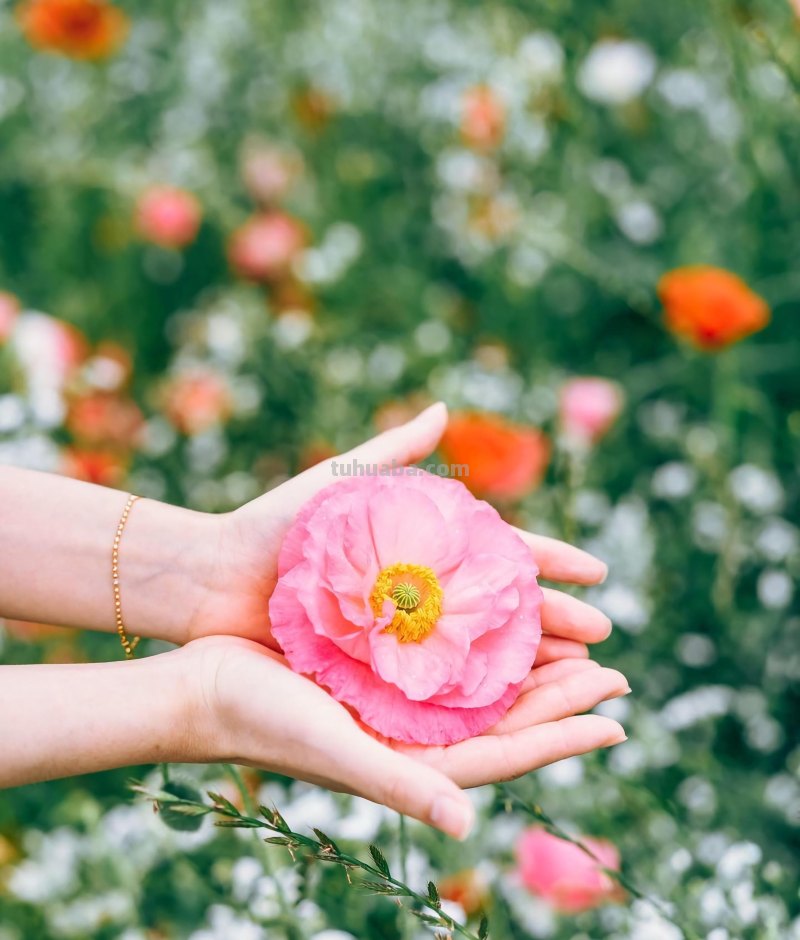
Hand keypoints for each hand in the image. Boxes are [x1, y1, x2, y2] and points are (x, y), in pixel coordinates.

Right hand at [183, 635, 627, 839]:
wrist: (200, 686)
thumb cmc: (261, 721)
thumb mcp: (333, 750)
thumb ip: (399, 784)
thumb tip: (470, 827)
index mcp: (409, 761)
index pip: (506, 754)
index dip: (564, 737)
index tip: (617, 718)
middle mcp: (409, 733)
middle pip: (503, 718)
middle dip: (560, 696)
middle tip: (613, 669)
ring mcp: (392, 702)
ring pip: (478, 685)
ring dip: (527, 666)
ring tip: (573, 643)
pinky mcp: (372, 669)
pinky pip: (441, 657)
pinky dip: (476, 642)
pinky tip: (494, 618)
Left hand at [192, 403, 612, 663]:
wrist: (212, 577)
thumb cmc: (275, 525)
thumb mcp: (338, 481)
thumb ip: (393, 450)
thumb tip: (446, 408)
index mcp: (422, 547)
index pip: (502, 554)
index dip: (551, 561)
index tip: (598, 570)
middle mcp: (420, 594)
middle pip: (503, 607)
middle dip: (556, 618)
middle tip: (606, 636)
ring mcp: (401, 634)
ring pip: (480, 648)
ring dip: (531, 659)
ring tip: (580, 673)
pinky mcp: (376, 669)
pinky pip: (437, 681)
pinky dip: (479, 691)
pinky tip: (517, 703)